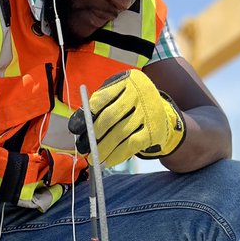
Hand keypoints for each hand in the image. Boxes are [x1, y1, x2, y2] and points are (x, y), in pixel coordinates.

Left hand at [68, 68, 185, 165]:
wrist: (163, 116)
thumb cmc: (132, 106)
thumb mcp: (119, 96)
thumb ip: (100, 105)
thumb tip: (80, 126)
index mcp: (128, 80)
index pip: (102, 98)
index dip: (86, 115)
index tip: (75, 129)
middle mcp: (141, 92)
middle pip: (110, 117)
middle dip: (93, 135)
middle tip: (84, 147)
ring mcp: (149, 111)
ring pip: (119, 134)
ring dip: (103, 149)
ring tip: (93, 157)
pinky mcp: (154, 130)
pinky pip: (131, 145)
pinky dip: (117, 155)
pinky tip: (108, 160)